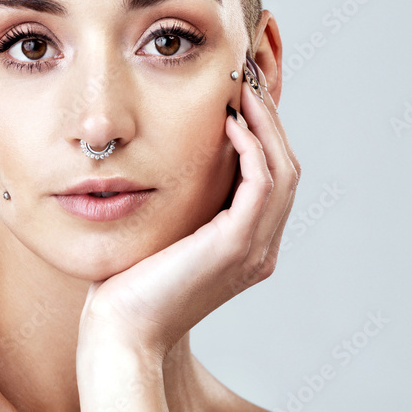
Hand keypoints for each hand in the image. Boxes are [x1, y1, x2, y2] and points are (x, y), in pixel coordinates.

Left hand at [77, 72, 300, 359]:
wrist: (122, 329)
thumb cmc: (132, 286)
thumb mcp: (166, 236)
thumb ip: (186, 207)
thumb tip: (178, 163)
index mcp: (249, 248)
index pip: (274, 180)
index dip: (265, 135)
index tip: (243, 97)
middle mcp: (261, 250)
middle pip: (288, 170)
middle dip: (272, 121)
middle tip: (250, 81)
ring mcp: (254, 250)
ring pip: (283, 171)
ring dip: (266, 125)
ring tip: (243, 91)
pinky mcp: (235, 247)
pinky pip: (261, 184)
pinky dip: (252, 148)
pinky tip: (229, 124)